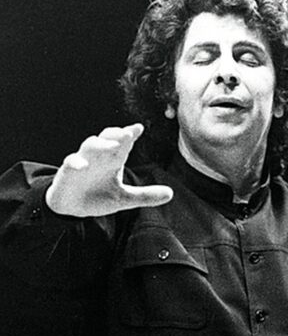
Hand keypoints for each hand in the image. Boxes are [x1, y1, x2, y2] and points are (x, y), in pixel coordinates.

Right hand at [45, 124, 173, 216]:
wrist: (72, 207)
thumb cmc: (98, 196)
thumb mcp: (124, 198)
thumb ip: (145, 195)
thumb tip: (171, 193)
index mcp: (113, 160)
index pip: (123, 143)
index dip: (130, 134)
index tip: (138, 128)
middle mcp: (99, 157)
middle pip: (107, 139)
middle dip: (116, 134)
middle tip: (128, 133)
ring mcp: (83, 162)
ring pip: (90, 146)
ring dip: (101, 145)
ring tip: (113, 146)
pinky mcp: (68, 172)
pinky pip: (70, 163)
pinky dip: (76, 163)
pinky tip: (82, 165)